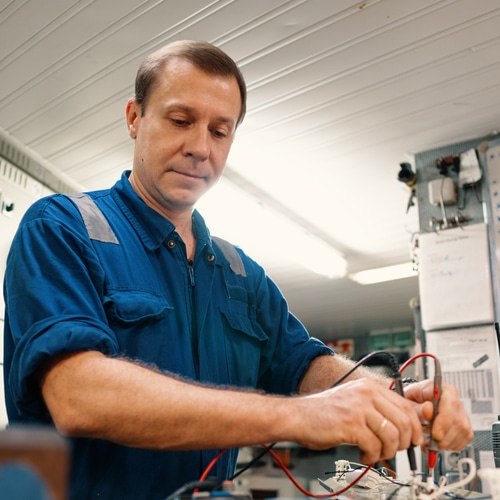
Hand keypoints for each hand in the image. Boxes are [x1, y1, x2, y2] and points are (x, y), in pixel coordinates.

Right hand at [292, 378, 423, 463]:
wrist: (298, 416)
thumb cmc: (324, 412)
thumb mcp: (354, 402)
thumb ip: (376, 408)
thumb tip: (403, 426)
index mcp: (369, 387)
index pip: (405, 405)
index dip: (415, 426)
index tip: (414, 439)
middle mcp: (366, 393)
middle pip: (404, 421)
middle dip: (404, 442)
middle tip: (395, 450)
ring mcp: (358, 408)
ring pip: (392, 435)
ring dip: (388, 451)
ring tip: (376, 453)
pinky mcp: (350, 424)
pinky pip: (374, 446)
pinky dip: (372, 456)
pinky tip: (363, 455)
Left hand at [404, 380, 473, 451]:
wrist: (413, 406)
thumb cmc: (410, 402)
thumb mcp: (407, 403)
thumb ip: (417, 408)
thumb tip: (429, 409)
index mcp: (439, 388)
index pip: (450, 401)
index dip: (445, 419)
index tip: (436, 434)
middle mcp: (453, 398)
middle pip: (458, 420)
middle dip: (444, 436)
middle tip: (429, 443)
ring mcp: (461, 412)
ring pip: (462, 431)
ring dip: (446, 442)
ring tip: (429, 443)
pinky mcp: (464, 425)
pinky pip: (464, 439)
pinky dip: (450, 445)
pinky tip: (437, 443)